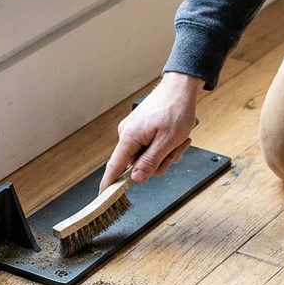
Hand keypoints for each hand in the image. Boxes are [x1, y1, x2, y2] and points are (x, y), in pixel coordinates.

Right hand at [101, 72, 203, 189]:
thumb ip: (150, 162)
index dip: (109, 184)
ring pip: (148, 157)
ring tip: (179, 140)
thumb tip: (135, 179)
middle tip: (174, 150)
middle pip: (138, 165)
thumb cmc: (176, 109)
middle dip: (160, 162)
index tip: (103, 197)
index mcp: (129, 137)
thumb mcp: (167, 142)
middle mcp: (127, 134)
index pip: (114, 167)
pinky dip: (165, 146)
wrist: (181, 87)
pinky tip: (176, 137)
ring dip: (166, 153)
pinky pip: (151, 147)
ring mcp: (135, 132)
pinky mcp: (142, 129)